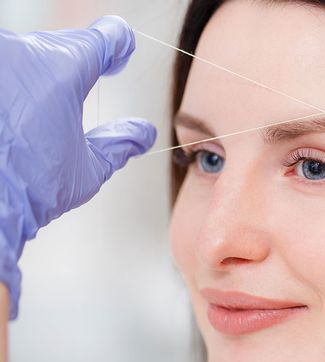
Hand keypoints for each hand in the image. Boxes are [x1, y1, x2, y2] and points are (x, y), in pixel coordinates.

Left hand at [0, 16, 156, 319]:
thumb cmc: (23, 193)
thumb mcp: (87, 171)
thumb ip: (120, 143)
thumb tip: (143, 133)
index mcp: (62, 70)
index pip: (101, 38)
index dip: (117, 44)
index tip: (120, 48)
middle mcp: (20, 53)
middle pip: (62, 46)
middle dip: (74, 66)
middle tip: (77, 96)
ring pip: (26, 54)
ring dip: (39, 73)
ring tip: (37, 114)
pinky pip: (3, 66)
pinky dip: (12, 83)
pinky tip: (13, 112)